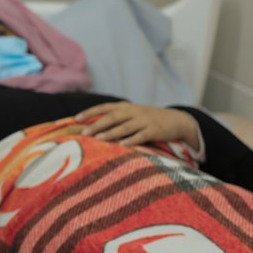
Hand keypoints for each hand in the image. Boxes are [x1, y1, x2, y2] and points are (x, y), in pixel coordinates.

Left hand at [77, 102, 199, 149]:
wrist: (177, 120)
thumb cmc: (148, 119)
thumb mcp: (132, 114)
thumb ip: (116, 118)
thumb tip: (92, 126)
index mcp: (126, 107)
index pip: (104, 107)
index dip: (90, 112)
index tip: (76, 118)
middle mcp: (133, 112)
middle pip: (112, 117)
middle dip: (97, 124)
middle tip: (84, 132)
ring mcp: (144, 121)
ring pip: (125, 126)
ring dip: (111, 132)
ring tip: (98, 138)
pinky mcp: (154, 130)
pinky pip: (141, 135)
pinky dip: (131, 140)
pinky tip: (122, 145)